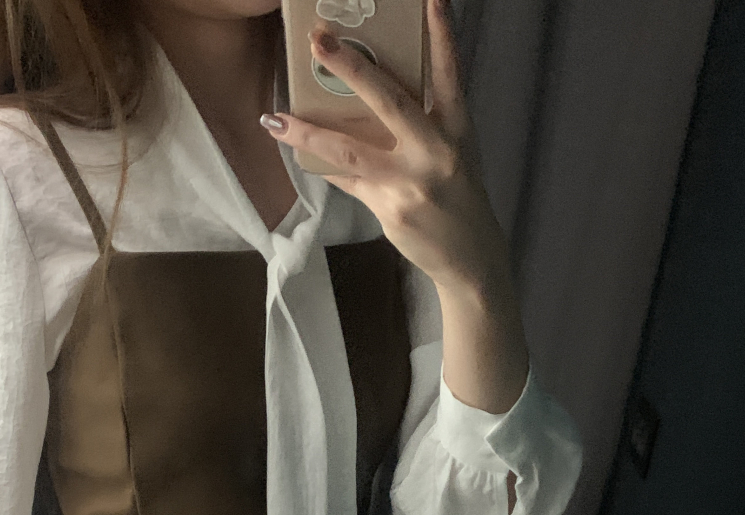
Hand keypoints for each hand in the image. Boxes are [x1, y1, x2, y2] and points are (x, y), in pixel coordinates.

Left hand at [262, 0, 510, 292]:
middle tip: (321, 41)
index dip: (440, 35)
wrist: (469, 258)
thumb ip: (419, 129)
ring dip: (307, 133)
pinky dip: (325, 168)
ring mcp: (411, 182)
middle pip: (388, 101)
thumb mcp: (453, 155)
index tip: (430, 0)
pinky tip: (299, 155)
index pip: (449, 74)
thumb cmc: (457, 199)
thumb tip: (369, 105)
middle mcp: (436, 152)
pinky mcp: (390, 209)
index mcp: (456, 130)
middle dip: (352, 68)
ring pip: (350, 150)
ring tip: (275, 118)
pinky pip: (349, 182)